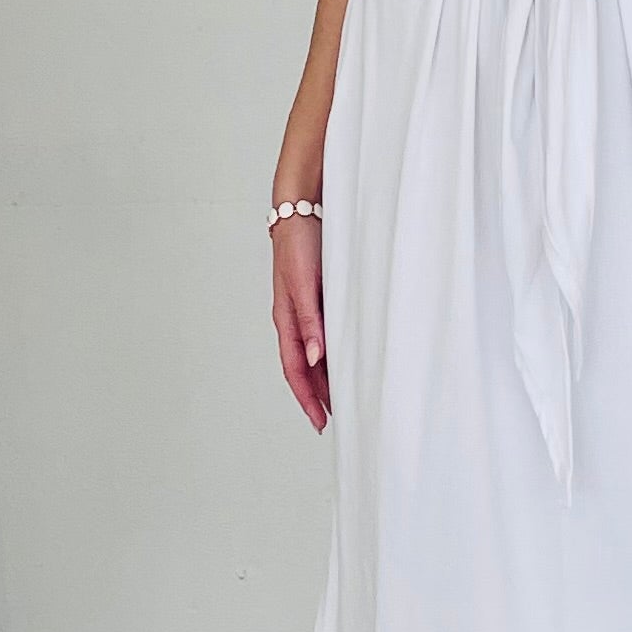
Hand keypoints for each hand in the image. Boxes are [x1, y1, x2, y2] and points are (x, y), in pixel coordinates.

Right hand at [271, 216, 327, 429]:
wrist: (301, 210)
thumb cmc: (299, 244)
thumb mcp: (305, 284)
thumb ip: (310, 321)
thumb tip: (313, 359)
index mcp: (286, 320)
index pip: (294, 370)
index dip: (307, 398)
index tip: (320, 421)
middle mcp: (294, 320)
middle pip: (304, 368)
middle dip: (317, 395)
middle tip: (335, 419)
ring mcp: (305, 311)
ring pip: (314, 355)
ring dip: (325, 378)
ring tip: (342, 398)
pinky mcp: (318, 300)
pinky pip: (323, 336)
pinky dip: (332, 355)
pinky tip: (345, 361)